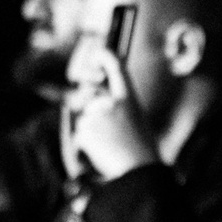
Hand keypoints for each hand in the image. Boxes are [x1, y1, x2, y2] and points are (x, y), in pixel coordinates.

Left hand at [67, 49, 160, 181]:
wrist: (138, 169)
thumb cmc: (141, 149)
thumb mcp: (136, 121)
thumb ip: (117, 108)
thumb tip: (94, 104)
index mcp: (129, 98)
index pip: (117, 68)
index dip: (106, 57)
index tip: (99, 53)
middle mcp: (111, 101)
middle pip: (89, 96)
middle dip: (88, 106)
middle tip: (103, 126)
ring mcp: (97, 113)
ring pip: (84, 117)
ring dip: (91, 130)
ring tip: (108, 145)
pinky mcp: (85, 127)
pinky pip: (79, 133)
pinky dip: (86, 143)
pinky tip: (101, 151)